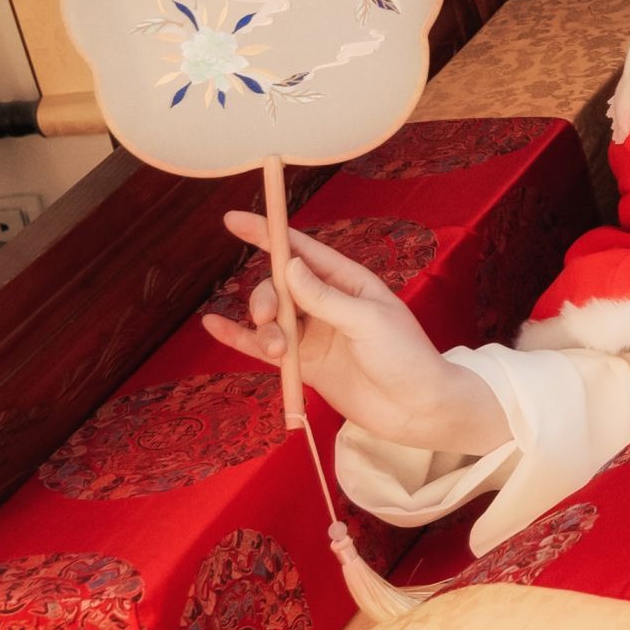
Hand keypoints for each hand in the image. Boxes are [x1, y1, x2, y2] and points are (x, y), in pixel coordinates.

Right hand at [196, 213, 510, 458]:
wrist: (416, 409)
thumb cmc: (405, 356)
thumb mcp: (367, 321)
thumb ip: (324, 297)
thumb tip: (287, 265)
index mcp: (348, 282)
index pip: (301, 250)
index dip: (268, 233)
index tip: (233, 220)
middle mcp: (327, 304)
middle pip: (278, 287)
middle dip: (265, 299)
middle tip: (269, 320)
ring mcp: (314, 334)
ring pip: (270, 319)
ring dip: (261, 329)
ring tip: (277, 349)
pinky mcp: (304, 364)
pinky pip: (263, 348)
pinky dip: (238, 338)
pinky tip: (213, 326)